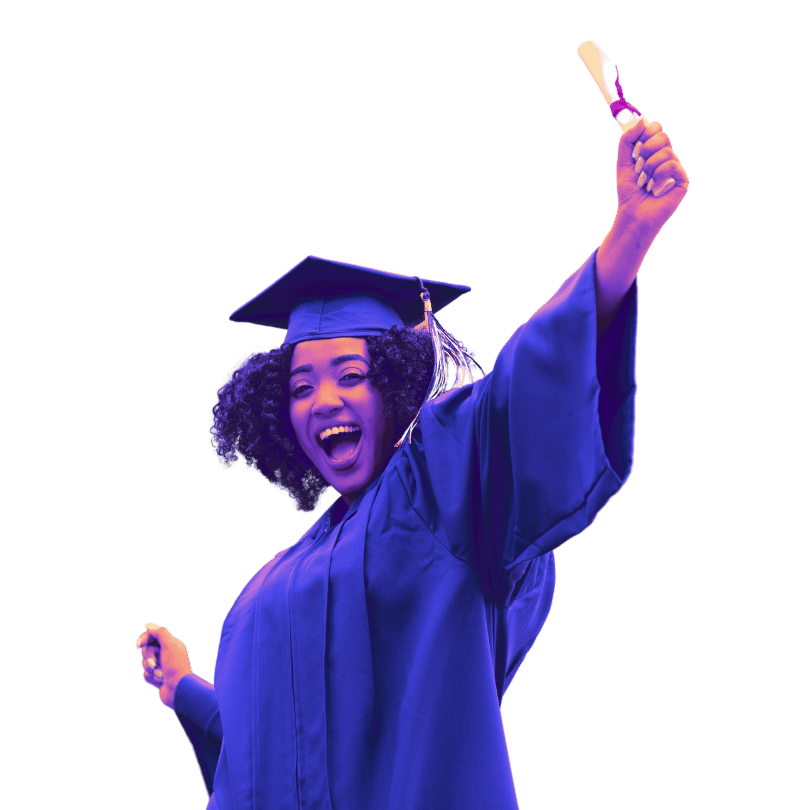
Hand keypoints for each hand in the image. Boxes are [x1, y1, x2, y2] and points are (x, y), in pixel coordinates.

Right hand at [135, 623, 193, 711]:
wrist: (178, 690)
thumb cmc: (176, 666)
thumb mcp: (170, 645)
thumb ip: (160, 633)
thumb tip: (148, 625)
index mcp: (171, 643)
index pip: (153, 635)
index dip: (144, 638)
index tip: (139, 645)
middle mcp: (166, 653)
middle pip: (146, 649)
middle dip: (148, 657)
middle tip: (155, 663)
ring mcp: (161, 665)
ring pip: (144, 662)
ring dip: (150, 668)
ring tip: (160, 674)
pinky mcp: (157, 677)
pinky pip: (145, 674)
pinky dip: (151, 677)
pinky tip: (160, 682)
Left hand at [615, 117, 689, 235]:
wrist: (633, 214)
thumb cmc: (629, 191)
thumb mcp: (623, 163)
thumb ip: (627, 141)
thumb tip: (642, 120)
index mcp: (654, 151)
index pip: (656, 128)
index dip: (645, 133)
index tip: (636, 148)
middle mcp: (667, 157)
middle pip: (662, 135)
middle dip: (645, 150)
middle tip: (639, 166)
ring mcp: (675, 168)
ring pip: (666, 151)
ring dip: (649, 167)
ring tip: (645, 181)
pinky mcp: (682, 180)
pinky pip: (672, 165)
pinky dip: (659, 174)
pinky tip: (655, 187)